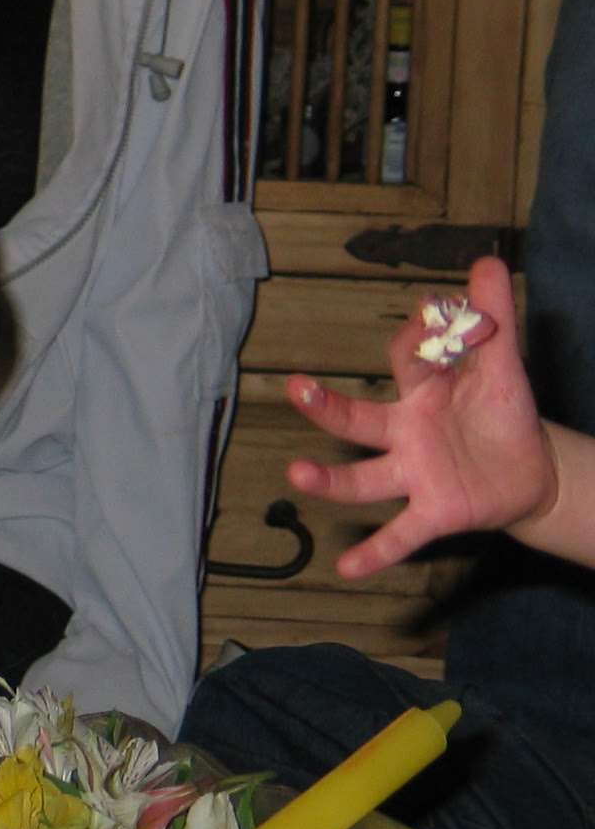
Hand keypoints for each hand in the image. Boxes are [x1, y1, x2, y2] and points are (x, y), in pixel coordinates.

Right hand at [284, 257, 557, 575]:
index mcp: (421, 391)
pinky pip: (401, 534)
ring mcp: (413, 473)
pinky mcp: (435, 512)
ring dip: (330, 480)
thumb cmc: (501, 412)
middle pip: (358, 419)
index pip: (407, 361)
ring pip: (364, 478)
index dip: (420, 337)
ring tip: (297, 474)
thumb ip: (492, 317)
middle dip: (327, 406)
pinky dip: (375, 551)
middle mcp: (404, 431)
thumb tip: (485, 260)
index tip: (435, 311)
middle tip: (296, 388)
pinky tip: (347, 567)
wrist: (532, 471)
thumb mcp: (504, 364)